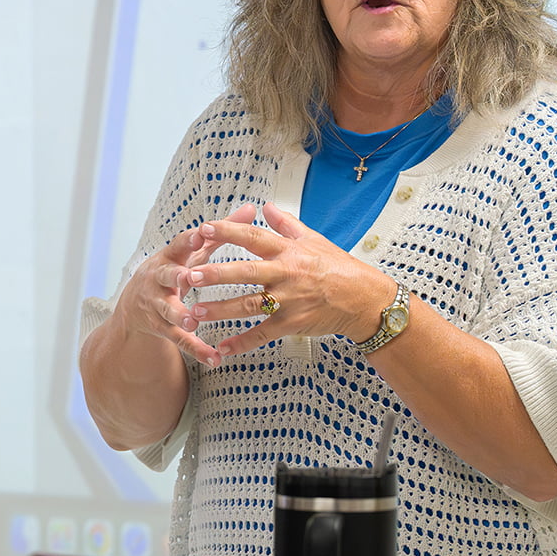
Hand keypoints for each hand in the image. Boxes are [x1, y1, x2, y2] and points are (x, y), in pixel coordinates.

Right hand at [114, 203, 259, 366]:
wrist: (135, 305)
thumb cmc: (172, 271)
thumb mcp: (192, 251)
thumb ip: (221, 232)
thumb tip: (251, 209)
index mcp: (171, 258)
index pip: (178, 245)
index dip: (188, 240)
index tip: (200, 234)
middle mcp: (160, 279)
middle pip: (168, 276)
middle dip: (177, 276)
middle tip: (188, 277)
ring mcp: (158, 304)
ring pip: (169, 310)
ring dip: (181, 315)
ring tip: (193, 321)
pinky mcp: (161, 327)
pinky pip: (179, 340)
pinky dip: (196, 349)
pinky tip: (213, 357)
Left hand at [182, 201, 396, 358]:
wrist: (364, 300)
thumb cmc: (340, 268)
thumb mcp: (314, 240)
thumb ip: (286, 225)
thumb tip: (266, 207)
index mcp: (289, 251)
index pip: (253, 237)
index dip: (228, 232)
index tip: (205, 229)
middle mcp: (286, 274)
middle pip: (246, 272)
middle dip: (216, 274)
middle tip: (191, 275)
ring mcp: (289, 301)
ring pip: (249, 306)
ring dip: (221, 310)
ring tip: (195, 312)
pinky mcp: (292, 324)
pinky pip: (262, 335)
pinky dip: (242, 343)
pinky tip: (223, 348)